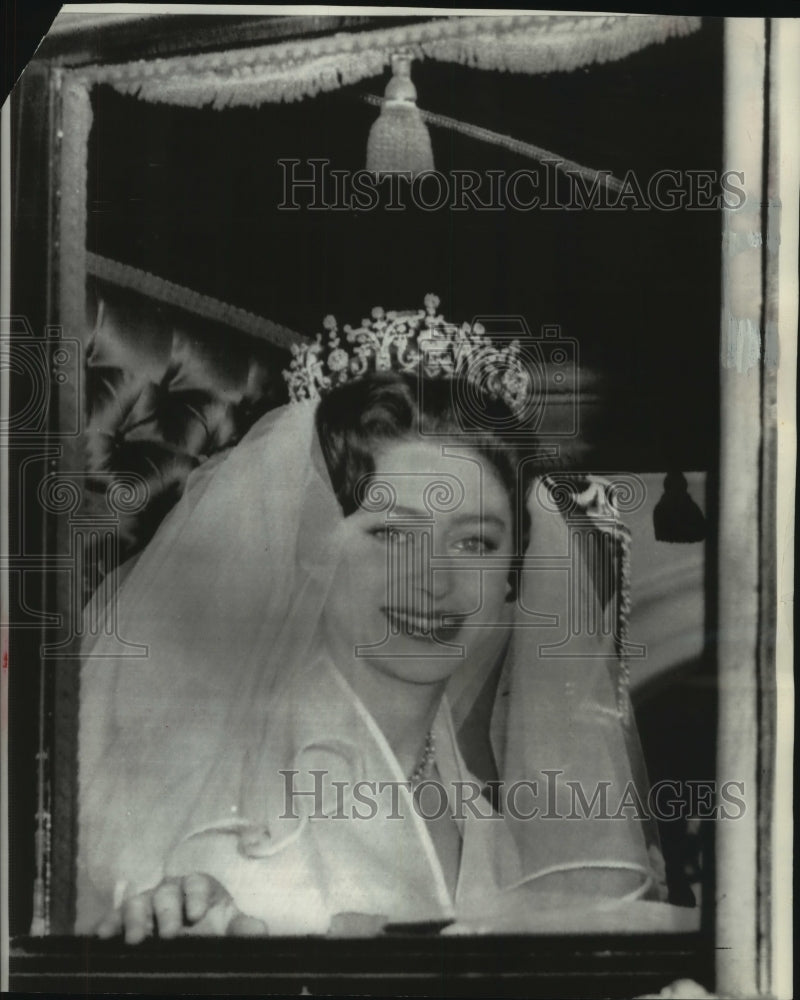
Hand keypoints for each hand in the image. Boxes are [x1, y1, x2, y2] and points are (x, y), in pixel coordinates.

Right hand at [95, 873, 267, 942]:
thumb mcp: (228, 931)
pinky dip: (109, 923)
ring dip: (135, 918)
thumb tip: (259, 929)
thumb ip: (242, 929)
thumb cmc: (210, 932)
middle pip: (167, 892)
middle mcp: (171, 891)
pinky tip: (102, 936)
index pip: (198, 882)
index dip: (197, 895)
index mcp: (199, 888)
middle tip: (169, 934)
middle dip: (167, 911)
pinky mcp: (126, 919)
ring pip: (138, 902)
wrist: (187, 946)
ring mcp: (146, 904)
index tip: (197, 915)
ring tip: (135, 940)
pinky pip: (114, 917)